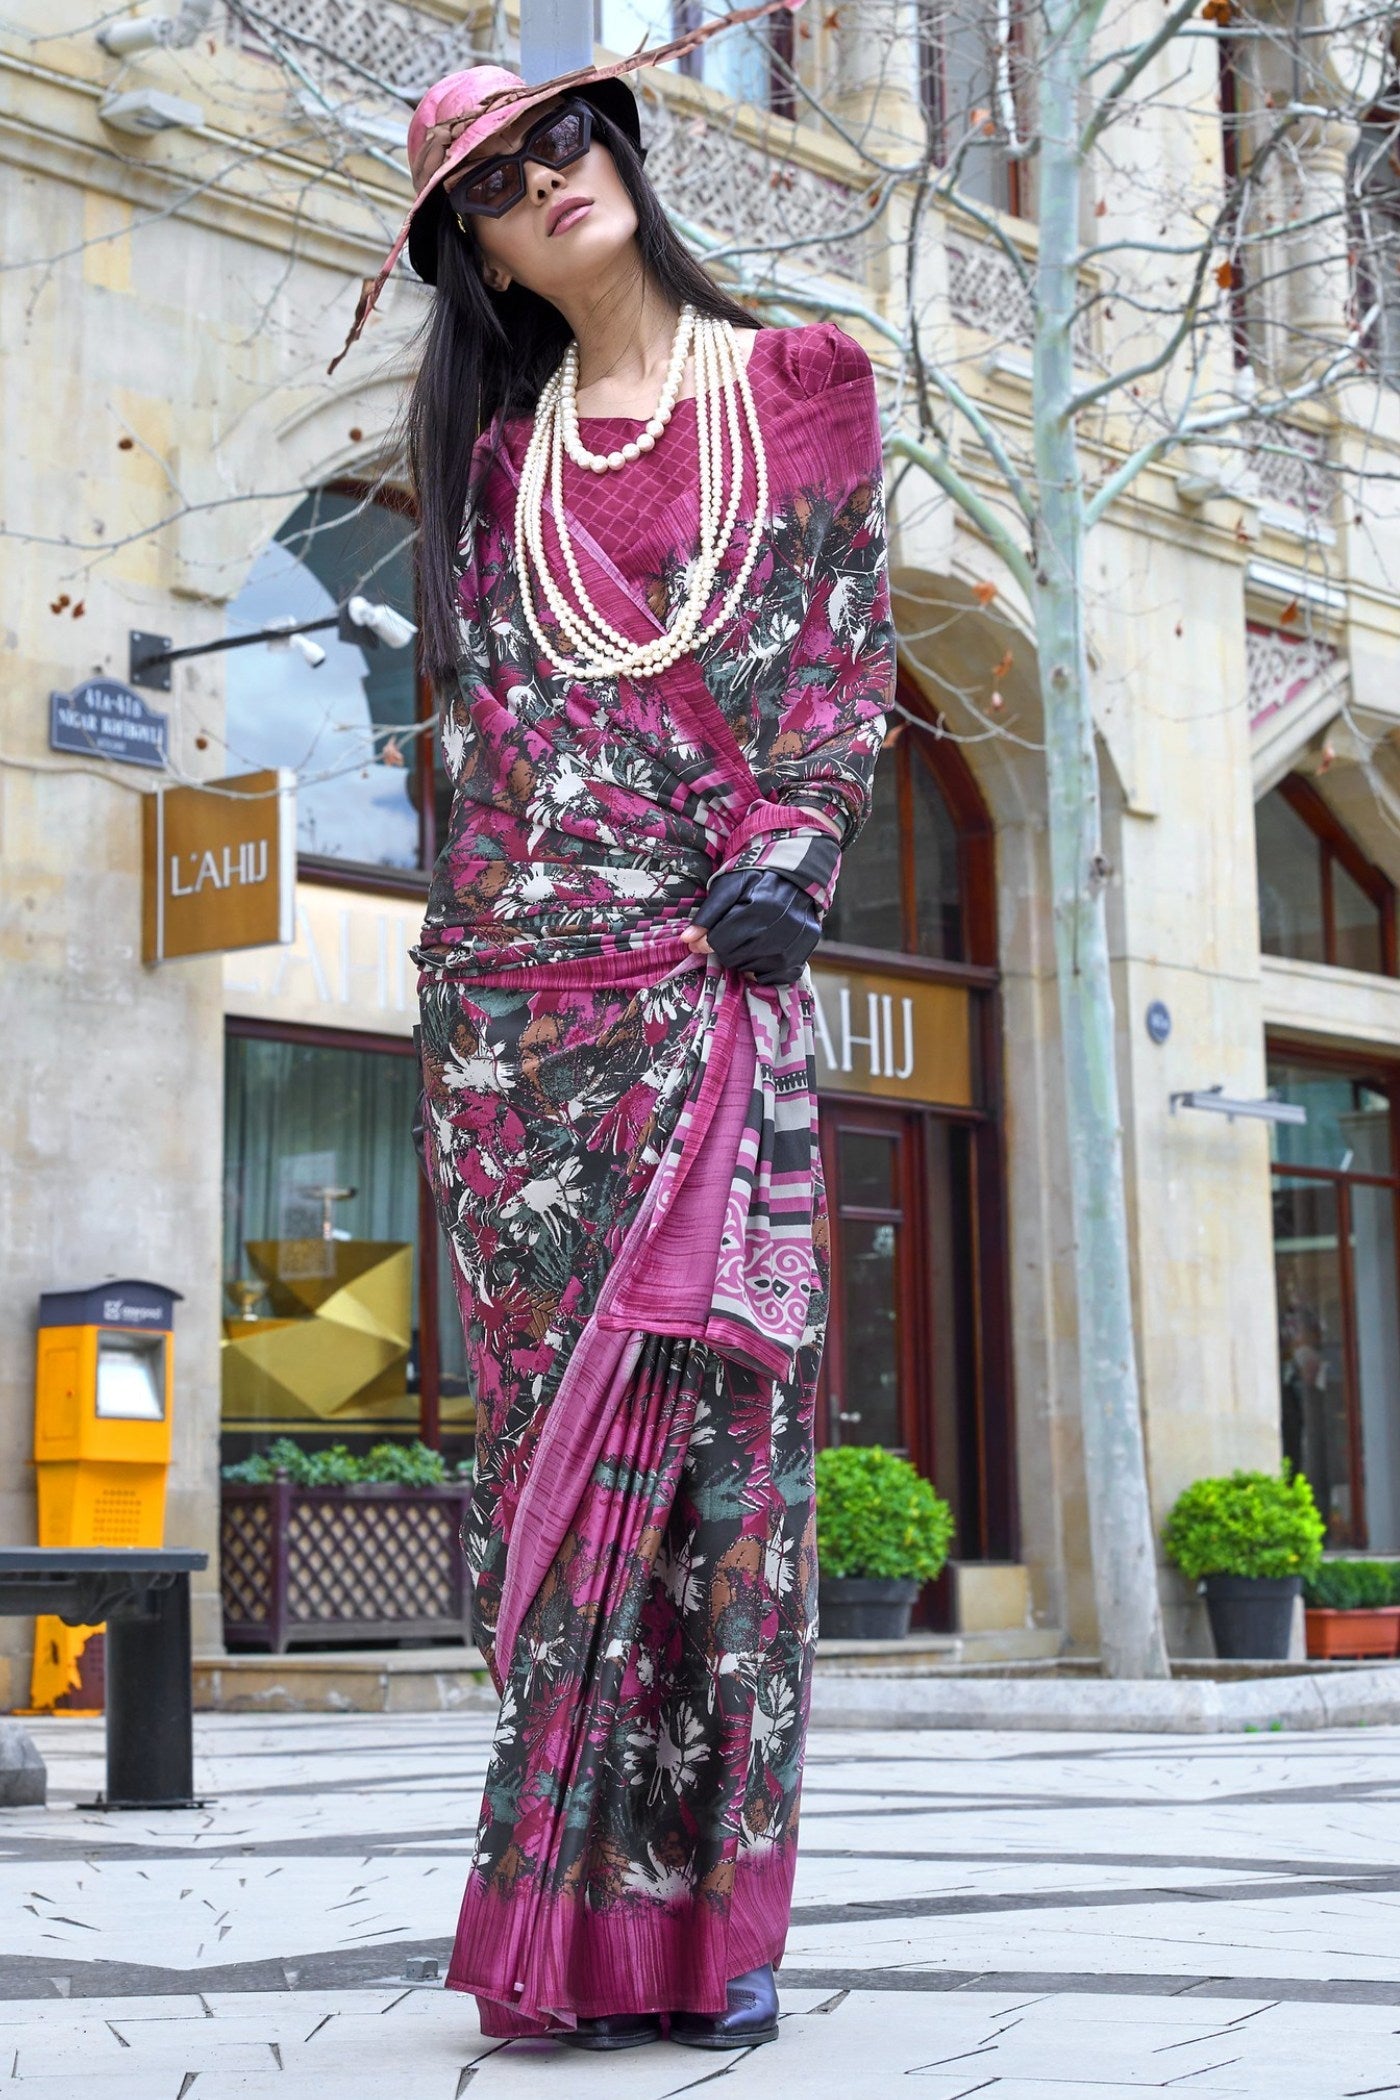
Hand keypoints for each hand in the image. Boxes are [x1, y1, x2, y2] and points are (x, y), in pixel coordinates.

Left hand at [685, 867, 821, 986]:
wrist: (797, 881)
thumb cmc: (757, 880)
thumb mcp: (729, 887)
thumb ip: (708, 914)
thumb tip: (687, 940)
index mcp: (758, 911)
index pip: (719, 942)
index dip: (707, 941)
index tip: (706, 936)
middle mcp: (777, 934)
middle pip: (732, 958)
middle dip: (725, 948)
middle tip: (733, 932)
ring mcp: (791, 950)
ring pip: (748, 970)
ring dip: (742, 958)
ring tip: (750, 937)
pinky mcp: (800, 960)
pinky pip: (769, 978)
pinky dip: (761, 969)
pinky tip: (762, 951)